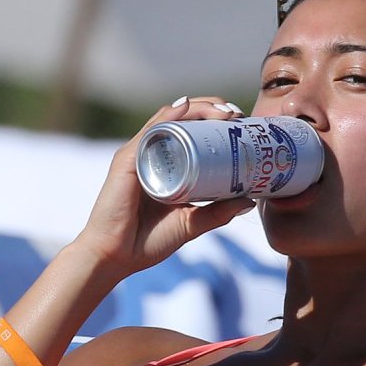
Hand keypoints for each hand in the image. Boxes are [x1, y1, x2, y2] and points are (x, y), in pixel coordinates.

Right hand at [78, 96, 254, 275]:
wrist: (116, 257)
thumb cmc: (147, 240)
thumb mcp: (191, 224)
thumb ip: (218, 213)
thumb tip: (249, 200)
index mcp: (165, 163)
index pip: (190, 130)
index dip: (214, 120)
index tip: (241, 121)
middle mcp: (151, 153)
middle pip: (182, 118)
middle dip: (211, 108)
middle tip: (236, 114)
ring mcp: (138, 154)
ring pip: (169, 119)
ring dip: (197, 108)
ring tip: (221, 110)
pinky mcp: (126, 161)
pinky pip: (149, 132)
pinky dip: (169, 117)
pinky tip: (186, 109)